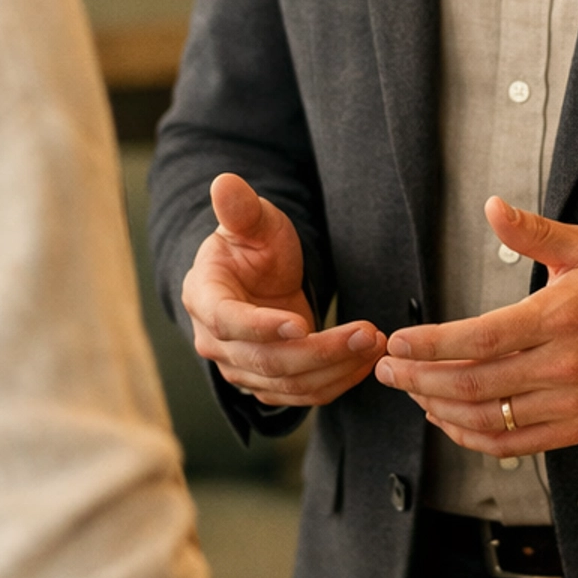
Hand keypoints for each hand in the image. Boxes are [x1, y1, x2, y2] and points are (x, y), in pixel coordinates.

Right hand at [182, 173, 383, 406]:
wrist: (259, 275)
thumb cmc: (253, 244)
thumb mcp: (253, 221)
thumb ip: (240, 208)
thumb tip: (224, 182)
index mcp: (203, 296)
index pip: (227, 321)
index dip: (261, 327)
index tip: (300, 324)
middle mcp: (214, 341)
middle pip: (265, 360)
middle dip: (319, 351)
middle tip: (365, 332)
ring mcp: (239, 367)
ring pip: (288, 383)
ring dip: (336, 368)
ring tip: (374, 343)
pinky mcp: (266, 382)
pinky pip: (302, 394)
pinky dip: (337, 382)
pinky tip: (366, 361)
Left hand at [373, 197, 577, 453]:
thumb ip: (534, 233)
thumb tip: (494, 208)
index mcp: (559, 318)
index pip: (481, 338)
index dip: (432, 344)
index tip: (401, 341)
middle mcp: (561, 366)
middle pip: (474, 383)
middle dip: (420, 378)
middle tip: (390, 369)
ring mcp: (568, 403)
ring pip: (488, 418)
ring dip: (440, 409)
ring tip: (414, 391)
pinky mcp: (575, 429)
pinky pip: (512, 443)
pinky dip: (472, 437)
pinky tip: (450, 420)